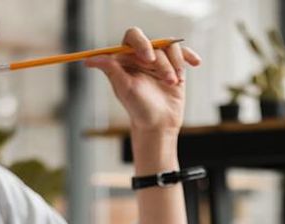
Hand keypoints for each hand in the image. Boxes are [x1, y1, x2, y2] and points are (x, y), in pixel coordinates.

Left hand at [84, 27, 201, 133]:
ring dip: (174, 66)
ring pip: (171, 49)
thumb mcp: (124, 88)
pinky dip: (189, 57)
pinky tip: (196, 63)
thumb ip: (110, 70)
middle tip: (166, 78)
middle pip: (155, 43)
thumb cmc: (138, 109)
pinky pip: (183, 54)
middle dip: (162, 61)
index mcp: (126, 58)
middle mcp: (142, 56)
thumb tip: (88, 61)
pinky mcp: (174, 66)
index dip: (141, 43)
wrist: (158, 124)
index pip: (133, 37)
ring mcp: (159, 61)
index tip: (147, 59)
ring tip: (173, 84)